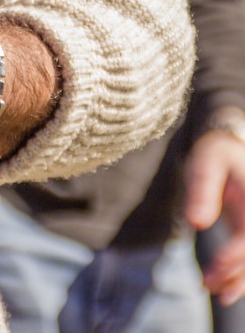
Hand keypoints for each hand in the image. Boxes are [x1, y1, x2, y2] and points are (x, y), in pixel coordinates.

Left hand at [186, 130, 244, 304]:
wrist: (229, 144)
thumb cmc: (216, 151)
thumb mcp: (205, 161)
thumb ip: (201, 189)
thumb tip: (196, 223)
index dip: (236, 255)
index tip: (215, 267)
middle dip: (236, 272)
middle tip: (207, 283)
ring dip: (239, 279)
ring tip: (213, 290)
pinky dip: (241, 275)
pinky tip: (223, 288)